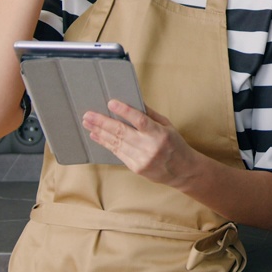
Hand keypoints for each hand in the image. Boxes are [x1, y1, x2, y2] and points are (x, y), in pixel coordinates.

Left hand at [81, 101, 202, 186]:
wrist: (182, 171)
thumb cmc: (175, 145)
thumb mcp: (167, 126)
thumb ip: (150, 115)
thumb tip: (133, 101)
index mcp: (160, 134)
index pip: (140, 120)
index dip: (124, 111)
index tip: (111, 103)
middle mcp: (150, 147)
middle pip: (122, 132)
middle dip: (102, 122)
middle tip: (89, 115)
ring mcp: (142, 159)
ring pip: (116, 143)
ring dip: (100, 132)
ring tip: (88, 124)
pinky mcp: (136, 168)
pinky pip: (117, 153)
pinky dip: (105, 143)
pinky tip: (96, 136)